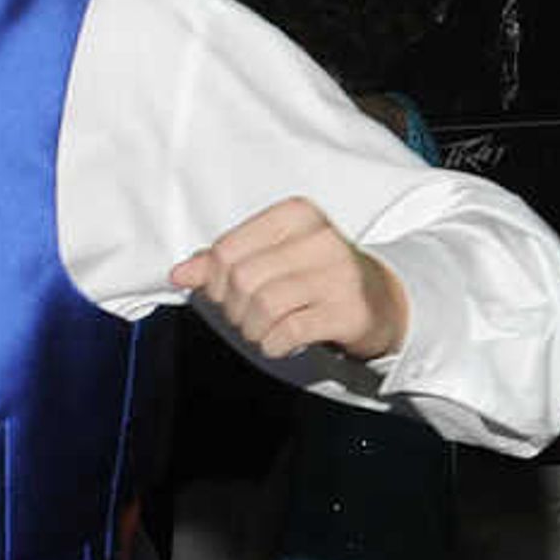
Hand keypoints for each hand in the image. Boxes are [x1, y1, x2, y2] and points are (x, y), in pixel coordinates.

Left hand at [170, 197, 409, 362]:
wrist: (381, 300)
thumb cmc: (315, 277)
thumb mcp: (271, 257)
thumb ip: (222, 261)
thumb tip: (179, 273)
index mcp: (296, 215)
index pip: (225, 250)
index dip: (213, 281)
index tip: (227, 293)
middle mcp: (320, 239)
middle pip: (241, 280)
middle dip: (233, 308)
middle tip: (248, 316)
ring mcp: (338, 274)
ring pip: (261, 305)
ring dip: (252, 328)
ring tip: (266, 328)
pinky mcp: (348, 310)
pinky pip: (286, 331)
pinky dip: (273, 343)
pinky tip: (283, 340)